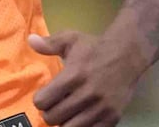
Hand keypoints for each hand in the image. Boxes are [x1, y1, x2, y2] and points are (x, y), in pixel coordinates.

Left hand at [28, 31, 146, 125]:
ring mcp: (101, 108)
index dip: (40, 100)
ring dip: (64, 122)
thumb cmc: (94, 48)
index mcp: (73, 75)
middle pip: (53, 117)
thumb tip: (30, 40)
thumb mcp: (70, 39)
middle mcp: (86, 94)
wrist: (127, 55)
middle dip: (49, 113)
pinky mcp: (112, 117)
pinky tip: (81, 117)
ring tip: (66, 113)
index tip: (44, 96)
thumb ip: (49, 43)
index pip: (43, 101)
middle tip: (54, 106)